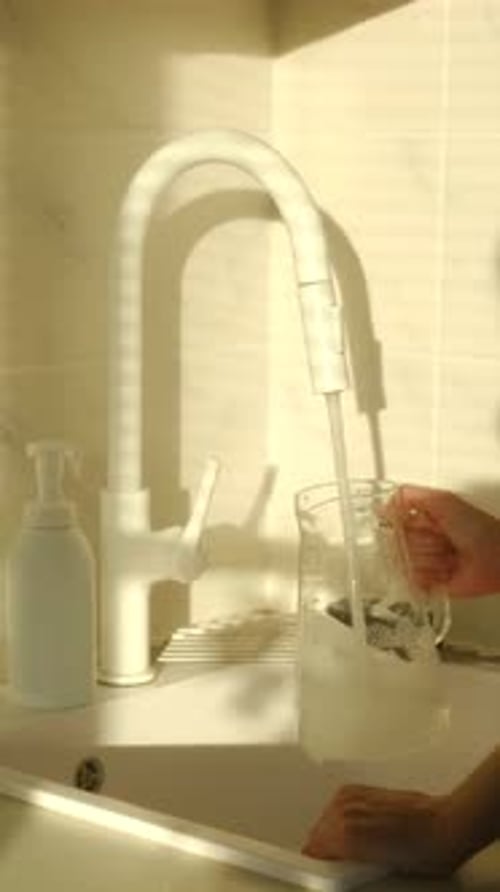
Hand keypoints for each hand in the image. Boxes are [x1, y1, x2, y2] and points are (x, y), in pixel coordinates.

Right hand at [303, 750, 499, 877]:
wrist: (443, 825)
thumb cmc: (423, 850)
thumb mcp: (380, 868)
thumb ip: (351, 862)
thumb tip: (338, 863)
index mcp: (346, 835)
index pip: (313, 849)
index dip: (318, 862)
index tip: (321, 868)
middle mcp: (345, 811)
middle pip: (318, 831)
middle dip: (325, 846)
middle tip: (340, 860)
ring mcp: (353, 796)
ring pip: (326, 816)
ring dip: (333, 829)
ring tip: (353, 844)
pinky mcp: (362, 788)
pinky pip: (339, 804)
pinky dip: (342, 815)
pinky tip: (357, 825)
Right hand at [392, 486, 499, 597]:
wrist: (496, 558)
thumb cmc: (477, 528)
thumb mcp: (443, 500)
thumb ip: (410, 496)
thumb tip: (383, 504)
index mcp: (424, 519)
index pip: (394, 520)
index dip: (394, 522)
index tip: (394, 523)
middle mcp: (422, 541)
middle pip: (398, 543)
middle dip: (417, 542)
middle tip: (438, 540)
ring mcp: (425, 563)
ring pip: (405, 563)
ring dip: (426, 559)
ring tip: (446, 555)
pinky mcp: (430, 584)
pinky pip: (413, 582)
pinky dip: (425, 577)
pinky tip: (441, 571)